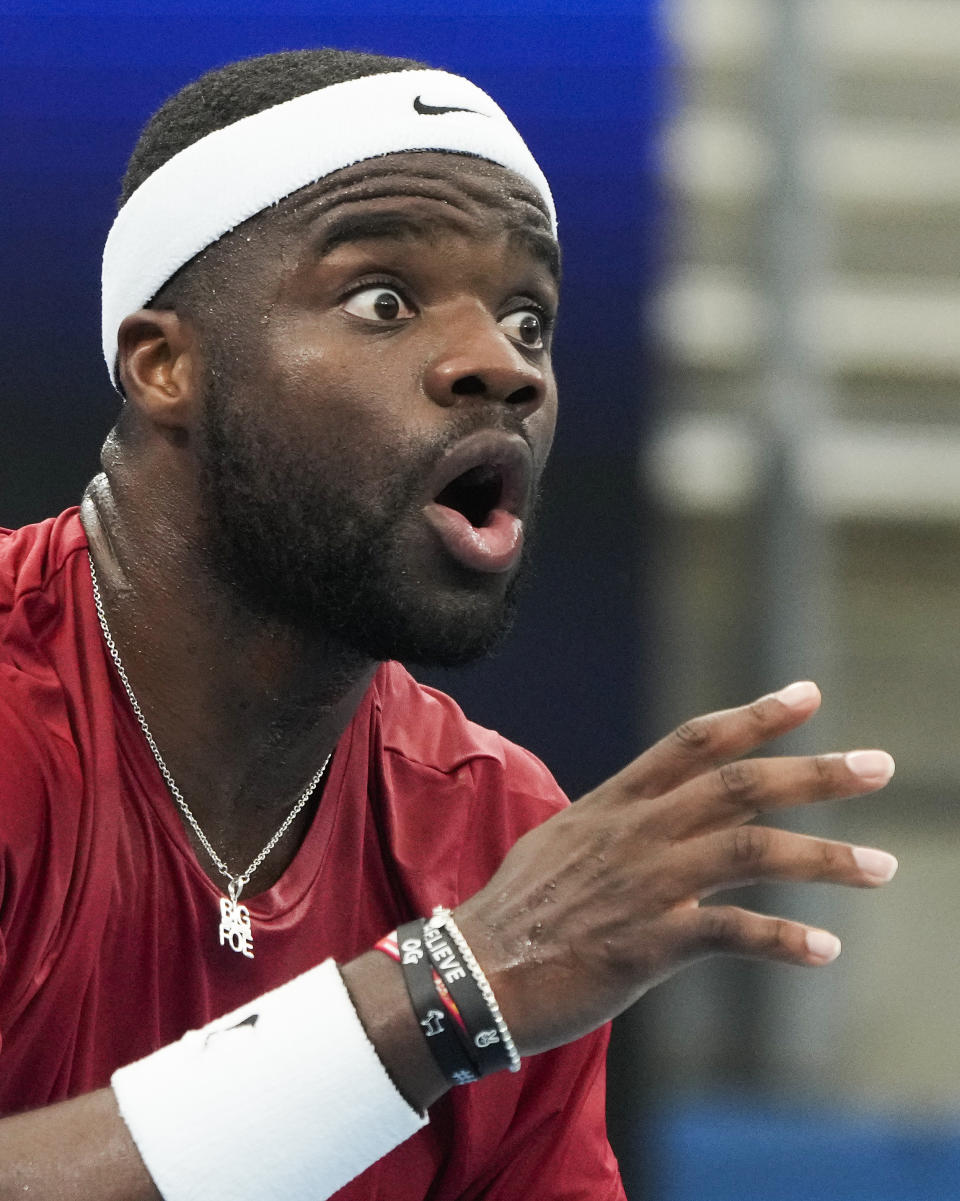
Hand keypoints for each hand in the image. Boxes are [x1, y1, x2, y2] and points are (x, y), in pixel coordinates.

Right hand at [454, 681, 896, 1057]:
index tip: (807, 695)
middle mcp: (636, 833)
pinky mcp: (645, 946)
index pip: (694, 742)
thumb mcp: (564, 842)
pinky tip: (825, 950)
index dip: (754, 716)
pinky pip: (730, 934)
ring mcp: (643, 885)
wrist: (474, 972)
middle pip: (738, 785)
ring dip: (823, 858)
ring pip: (750, 852)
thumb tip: (652, 812)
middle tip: (878, 766)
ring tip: (881, 867)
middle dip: (815, 772)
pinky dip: (783, 941)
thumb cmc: (518, 911)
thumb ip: (616, 823)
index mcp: (616, 804)